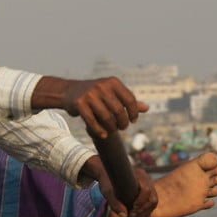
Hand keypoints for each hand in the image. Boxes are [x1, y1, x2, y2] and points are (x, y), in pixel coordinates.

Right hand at [33, 76, 147, 138]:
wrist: (69, 91)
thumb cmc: (95, 94)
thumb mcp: (112, 94)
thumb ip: (127, 101)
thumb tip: (147, 108)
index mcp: (113, 82)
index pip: (130, 99)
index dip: (134, 112)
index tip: (133, 121)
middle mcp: (102, 86)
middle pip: (119, 110)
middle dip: (123, 122)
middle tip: (122, 127)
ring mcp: (89, 94)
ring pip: (106, 118)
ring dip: (112, 128)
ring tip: (113, 131)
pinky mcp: (79, 104)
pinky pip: (92, 121)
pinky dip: (99, 130)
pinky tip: (103, 135)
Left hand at [80, 156, 157, 216]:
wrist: (106, 174)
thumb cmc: (106, 181)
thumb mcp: (107, 191)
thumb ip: (114, 203)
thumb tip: (124, 216)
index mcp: (139, 175)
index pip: (146, 190)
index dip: (141, 202)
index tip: (132, 209)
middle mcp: (146, 179)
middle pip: (153, 198)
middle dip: (144, 210)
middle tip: (132, 216)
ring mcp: (148, 185)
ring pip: (153, 202)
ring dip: (145, 212)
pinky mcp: (146, 192)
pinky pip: (150, 204)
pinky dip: (145, 212)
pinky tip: (136, 216)